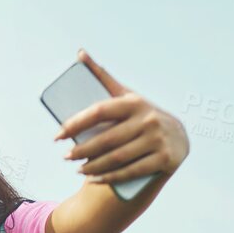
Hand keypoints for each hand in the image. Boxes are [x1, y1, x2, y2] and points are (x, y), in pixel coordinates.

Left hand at [51, 48, 188, 186]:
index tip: (57, 136)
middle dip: (81, 150)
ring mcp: (157, 140)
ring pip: (117, 158)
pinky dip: (109, 177)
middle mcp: (148, 119)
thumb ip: (103, 78)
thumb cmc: (140, 116)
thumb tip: (79, 53)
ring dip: (93, 166)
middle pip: (106, 139)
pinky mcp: (164, 159)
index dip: (75, 124)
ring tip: (77, 169)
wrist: (176, 138)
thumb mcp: (126, 96)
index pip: (99, 111)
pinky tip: (93, 179)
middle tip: (66, 156)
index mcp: (134, 102)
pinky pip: (131, 172)